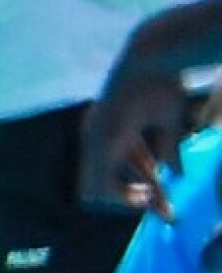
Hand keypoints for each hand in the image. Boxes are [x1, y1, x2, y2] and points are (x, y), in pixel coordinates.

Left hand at [84, 19, 215, 208]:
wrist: (153, 58)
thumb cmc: (162, 83)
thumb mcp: (167, 123)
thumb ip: (168, 147)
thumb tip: (175, 172)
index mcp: (110, 126)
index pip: (119, 166)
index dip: (142, 185)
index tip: (165, 202)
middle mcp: (97, 132)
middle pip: (111, 179)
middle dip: (140, 198)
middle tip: (168, 214)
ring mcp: (95, 136)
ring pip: (101, 188)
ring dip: (133, 201)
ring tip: (163, 207)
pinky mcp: (101, 140)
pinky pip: (102, 184)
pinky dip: (123, 197)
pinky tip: (146, 196)